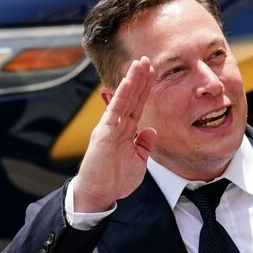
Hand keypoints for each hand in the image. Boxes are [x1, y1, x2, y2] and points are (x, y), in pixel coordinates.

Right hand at [72, 56, 155, 211]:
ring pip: (123, 98)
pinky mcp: (104, 131)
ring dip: (132, 80)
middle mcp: (117, 125)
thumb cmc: (115, 180)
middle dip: (140, 78)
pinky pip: (114, 109)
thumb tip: (151, 130)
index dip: (145, 89)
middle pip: (131, 97)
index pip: (138, 105)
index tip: (153, 72)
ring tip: (140, 63)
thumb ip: (144, 144)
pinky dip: (122, 94)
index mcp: (126, 131)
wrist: (100, 193)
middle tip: (147, 59)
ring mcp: (110, 126)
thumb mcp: (139, 160)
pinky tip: (129, 81)